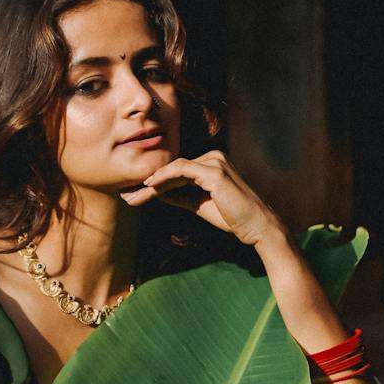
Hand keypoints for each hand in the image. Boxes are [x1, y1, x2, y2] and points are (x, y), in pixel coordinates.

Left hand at [120, 149, 282, 250]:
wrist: (255, 226)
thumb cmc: (231, 217)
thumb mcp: (198, 204)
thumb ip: (179, 195)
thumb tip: (156, 192)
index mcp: (211, 163)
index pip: (177, 170)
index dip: (155, 181)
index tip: (135, 193)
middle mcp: (214, 157)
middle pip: (173, 167)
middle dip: (149, 182)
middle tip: (128, 193)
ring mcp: (215, 162)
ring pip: (175, 168)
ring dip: (153, 181)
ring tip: (134, 193)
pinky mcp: (214, 172)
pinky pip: (182, 171)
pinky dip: (164, 177)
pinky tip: (150, 186)